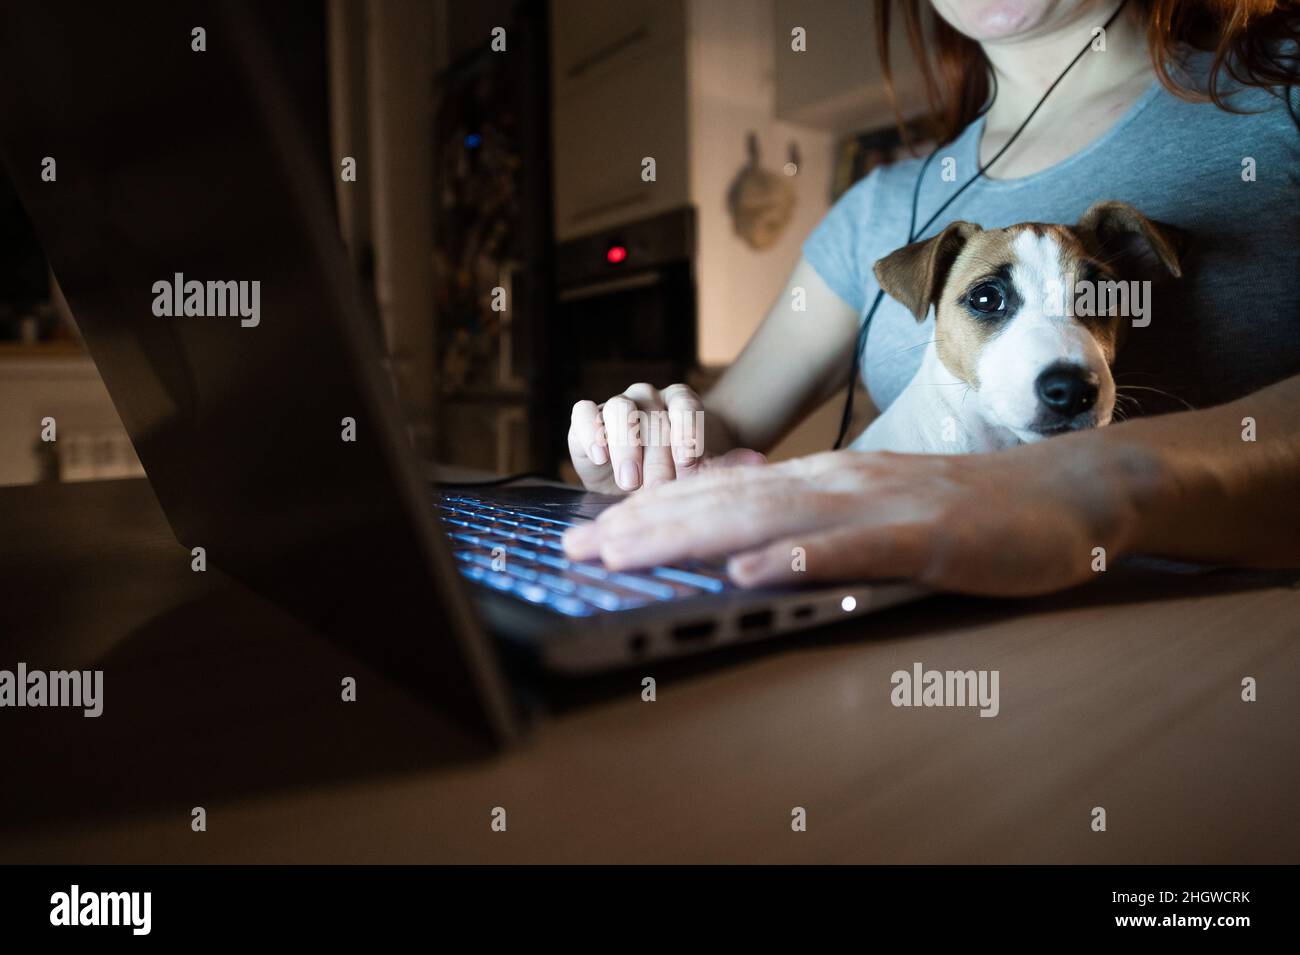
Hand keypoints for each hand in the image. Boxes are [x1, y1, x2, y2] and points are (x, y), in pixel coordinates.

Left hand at [563, 442, 1146, 595]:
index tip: (589, 533)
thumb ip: (811, 521)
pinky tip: (747, 573)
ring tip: (625, 552)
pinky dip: (793, 559)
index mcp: (819, 480)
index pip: (718, 492)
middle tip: (575, 547)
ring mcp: (876, 508)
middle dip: (641, 524)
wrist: (1064, 493)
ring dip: (688, 536)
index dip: (649, 512)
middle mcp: (834, 483)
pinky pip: (848, 551)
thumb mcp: (872, 510)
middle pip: (721, 501)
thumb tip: (741, 545)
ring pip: (766, 518)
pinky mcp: (922, 539)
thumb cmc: (964, 510)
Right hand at [568, 382, 764, 493]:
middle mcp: (647, 399)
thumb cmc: (675, 475)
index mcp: (679, 402)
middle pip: (652, 414)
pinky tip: (600, 456)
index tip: (688, 460)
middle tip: (658, 486)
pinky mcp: (585, 420)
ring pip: (619, 409)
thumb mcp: (700, 474)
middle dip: (656, 454)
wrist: (638, 483)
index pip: (684, 403)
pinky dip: (590, 431)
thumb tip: (759, 462)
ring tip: (629, 480)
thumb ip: (725, 466)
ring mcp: (615, 406)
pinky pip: (583, 413)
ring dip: (625, 446)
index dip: (686, 429)